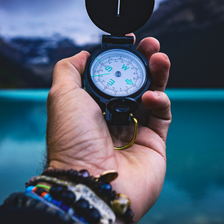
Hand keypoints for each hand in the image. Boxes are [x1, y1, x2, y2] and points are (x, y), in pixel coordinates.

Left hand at [46, 36, 170, 223]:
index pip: (111, 76)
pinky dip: (160, 100)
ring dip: (158, 74)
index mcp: (91, 107)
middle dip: (144, 61)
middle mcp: (113, 117)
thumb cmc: (72, 142)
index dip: (121, 58)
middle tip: (151, 44)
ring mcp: (134, 130)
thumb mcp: (61, 96)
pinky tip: (151, 97)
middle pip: (135, 83)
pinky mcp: (154, 143)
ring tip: (160, 58)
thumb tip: (82, 54)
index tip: (129, 41)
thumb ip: (69, 70)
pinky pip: (162, 115)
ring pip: (152, 95)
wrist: (91, 182)